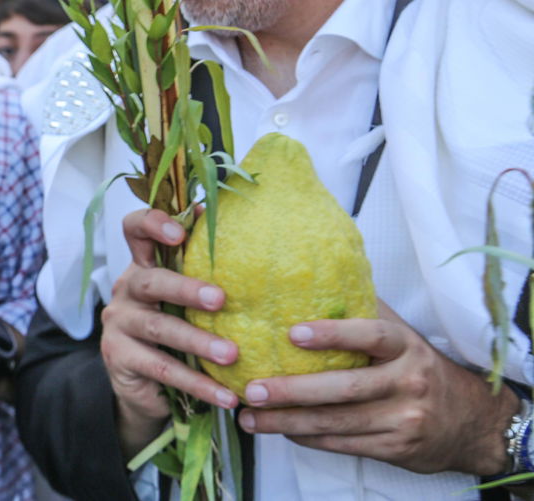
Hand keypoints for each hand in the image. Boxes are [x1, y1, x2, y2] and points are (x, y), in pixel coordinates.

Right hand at [99, 208, 239, 455]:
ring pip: (157, 328)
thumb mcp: (183, 301)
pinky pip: (162, 370)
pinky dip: (197, 384)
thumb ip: (200, 273)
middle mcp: (126, 290)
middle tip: (220, 300)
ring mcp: (119, 324)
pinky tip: (226, 395)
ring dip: (198, 341)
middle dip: (185, 288)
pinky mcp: (119, 358)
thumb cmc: (175, 333)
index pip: (135, 230)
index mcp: (143, 267)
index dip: (152, 224)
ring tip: (232, 355)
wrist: (144, 387)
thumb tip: (242, 235)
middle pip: (149, 281)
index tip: (181, 232)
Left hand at [237, 300, 518, 476]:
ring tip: (250, 417)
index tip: (291, 332)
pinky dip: (307, 437)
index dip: (333, 334)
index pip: (371, 335)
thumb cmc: (418, 368)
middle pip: (344, 389)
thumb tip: (316, 272)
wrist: (471, 422)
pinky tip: (280, 430)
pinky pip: (343, 444)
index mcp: (407, 347)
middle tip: (253, 389)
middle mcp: (409, 382)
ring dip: (288, 422)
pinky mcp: (396, 448)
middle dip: (293, 391)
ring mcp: (404, 418)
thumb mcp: (403, 336)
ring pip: (337, 422)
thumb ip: (365, 311)